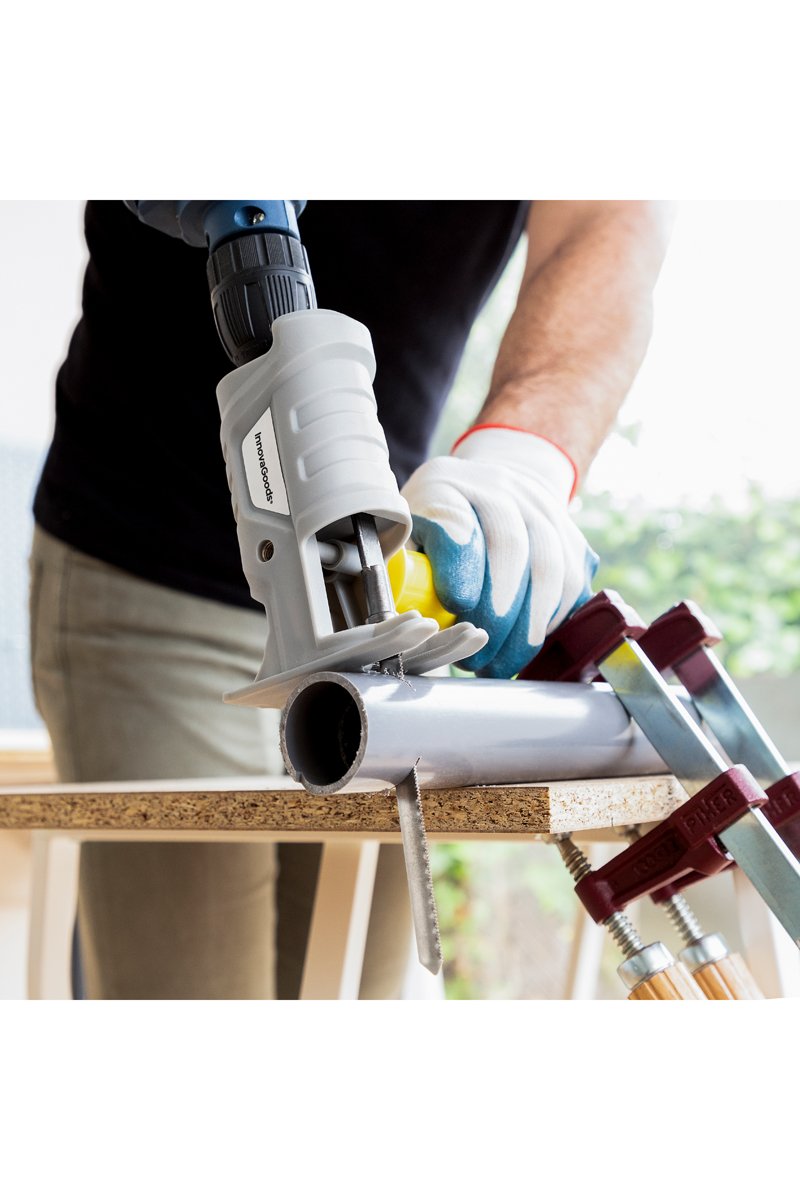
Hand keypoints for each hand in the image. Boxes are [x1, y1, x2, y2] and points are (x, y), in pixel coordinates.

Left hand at [401, 426, 597, 677]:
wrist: (491, 491)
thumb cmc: (433, 528)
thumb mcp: (404, 538)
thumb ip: (400, 571)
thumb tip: (400, 618)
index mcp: (445, 486)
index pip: (457, 521)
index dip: (459, 565)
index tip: (455, 605)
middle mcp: (499, 489)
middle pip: (510, 546)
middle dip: (495, 611)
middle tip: (476, 656)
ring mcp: (542, 511)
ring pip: (549, 568)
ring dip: (525, 627)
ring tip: (498, 664)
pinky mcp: (572, 539)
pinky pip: (572, 584)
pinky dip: (549, 621)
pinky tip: (524, 645)